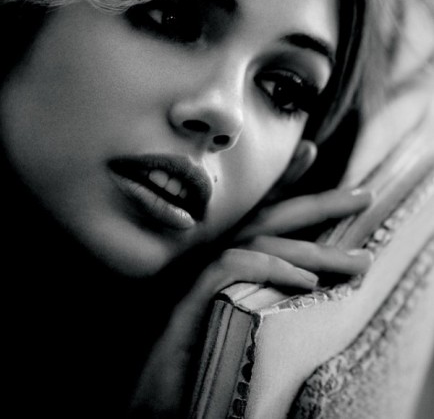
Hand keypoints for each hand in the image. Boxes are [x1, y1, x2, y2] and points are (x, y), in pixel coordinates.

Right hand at [129, 186, 372, 416]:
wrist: (148, 389)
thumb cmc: (192, 353)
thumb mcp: (232, 314)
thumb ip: (256, 287)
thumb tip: (301, 275)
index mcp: (217, 253)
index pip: (257, 211)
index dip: (283, 179)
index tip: (310, 151)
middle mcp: (207, 254)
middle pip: (269, 219)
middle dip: (319, 204)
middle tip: (364, 196)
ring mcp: (197, 272)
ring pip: (261, 243)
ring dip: (314, 251)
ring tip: (358, 263)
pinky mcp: (190, 297)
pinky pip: (234, 269)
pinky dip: (271, 270)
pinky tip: (307, 285)